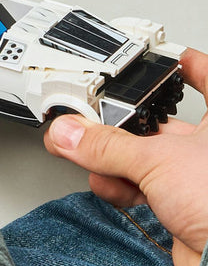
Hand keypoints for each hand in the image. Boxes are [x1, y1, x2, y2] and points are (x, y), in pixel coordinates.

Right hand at [44, 49, 207, 265]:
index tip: (174, 58)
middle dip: (123, 125)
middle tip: (89, 117)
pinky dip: (119, 185)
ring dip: (112, 160)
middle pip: (161, 124)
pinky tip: (106, 184)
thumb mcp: (157, 160)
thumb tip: (69, 133)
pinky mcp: (179, 207)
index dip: (191, 67)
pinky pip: (140, 187)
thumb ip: (106, 145)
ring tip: (86, 155)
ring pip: (145, 158)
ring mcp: (196, 179)